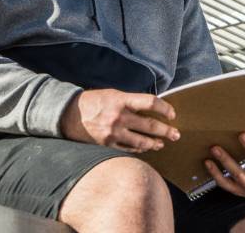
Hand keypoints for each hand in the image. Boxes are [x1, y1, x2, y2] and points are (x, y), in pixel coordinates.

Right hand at [60, 88, 179, 152]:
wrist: (68, 114)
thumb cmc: (94, 101)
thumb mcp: (113, 94)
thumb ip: (131, 101)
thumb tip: (151, 107)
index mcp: (121, 100)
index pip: (150, 103)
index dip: (164, 108)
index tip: (172, 114)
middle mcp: (118, 117)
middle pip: (149, 125)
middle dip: (166, 131)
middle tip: (176, 134)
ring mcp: (113, 133)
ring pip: (141, 141)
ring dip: (154, 143)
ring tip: (162, 144)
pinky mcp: (107, 145)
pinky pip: (128, 149)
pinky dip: (139, 149)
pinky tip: (145, 148)